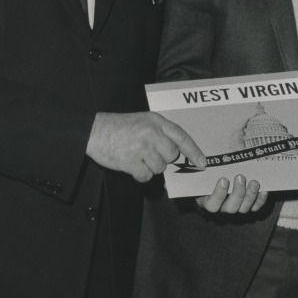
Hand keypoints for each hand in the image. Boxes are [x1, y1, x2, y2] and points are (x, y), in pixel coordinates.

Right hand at [86, 111, 204, 182]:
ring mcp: (142, 147)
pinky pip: (145, 176)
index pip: (182, 137)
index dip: (194, 151)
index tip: (202, 162)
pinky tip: (131, 165)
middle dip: (163, 159)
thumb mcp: (143, 121)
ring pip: (159, 167)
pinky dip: (140, 175)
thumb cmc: (119, 127)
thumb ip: (160, 132)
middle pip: (171, 155)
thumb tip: (175, 153)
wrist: (95, 131)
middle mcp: (152, 133)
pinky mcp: (131, 161)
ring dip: (150, 167)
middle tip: (149, 154)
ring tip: (137, 157)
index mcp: (157, 121)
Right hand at [197, 174, 268, 213]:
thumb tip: (205, 158)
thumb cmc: (211, 176)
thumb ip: (205, 168)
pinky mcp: (248, 207)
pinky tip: (263, 191)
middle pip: (230, 208)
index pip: (212, 205)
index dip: (218, 194)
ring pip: (244, 208)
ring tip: (254, 182)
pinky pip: (255, 207)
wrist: (220, 179)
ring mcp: (236, 208)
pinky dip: (260, 200)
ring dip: (250, 195)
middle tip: (240, 177)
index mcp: (208, 201)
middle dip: (237, 193)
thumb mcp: (205, 173)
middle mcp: (222, 208)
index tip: (224, 179)